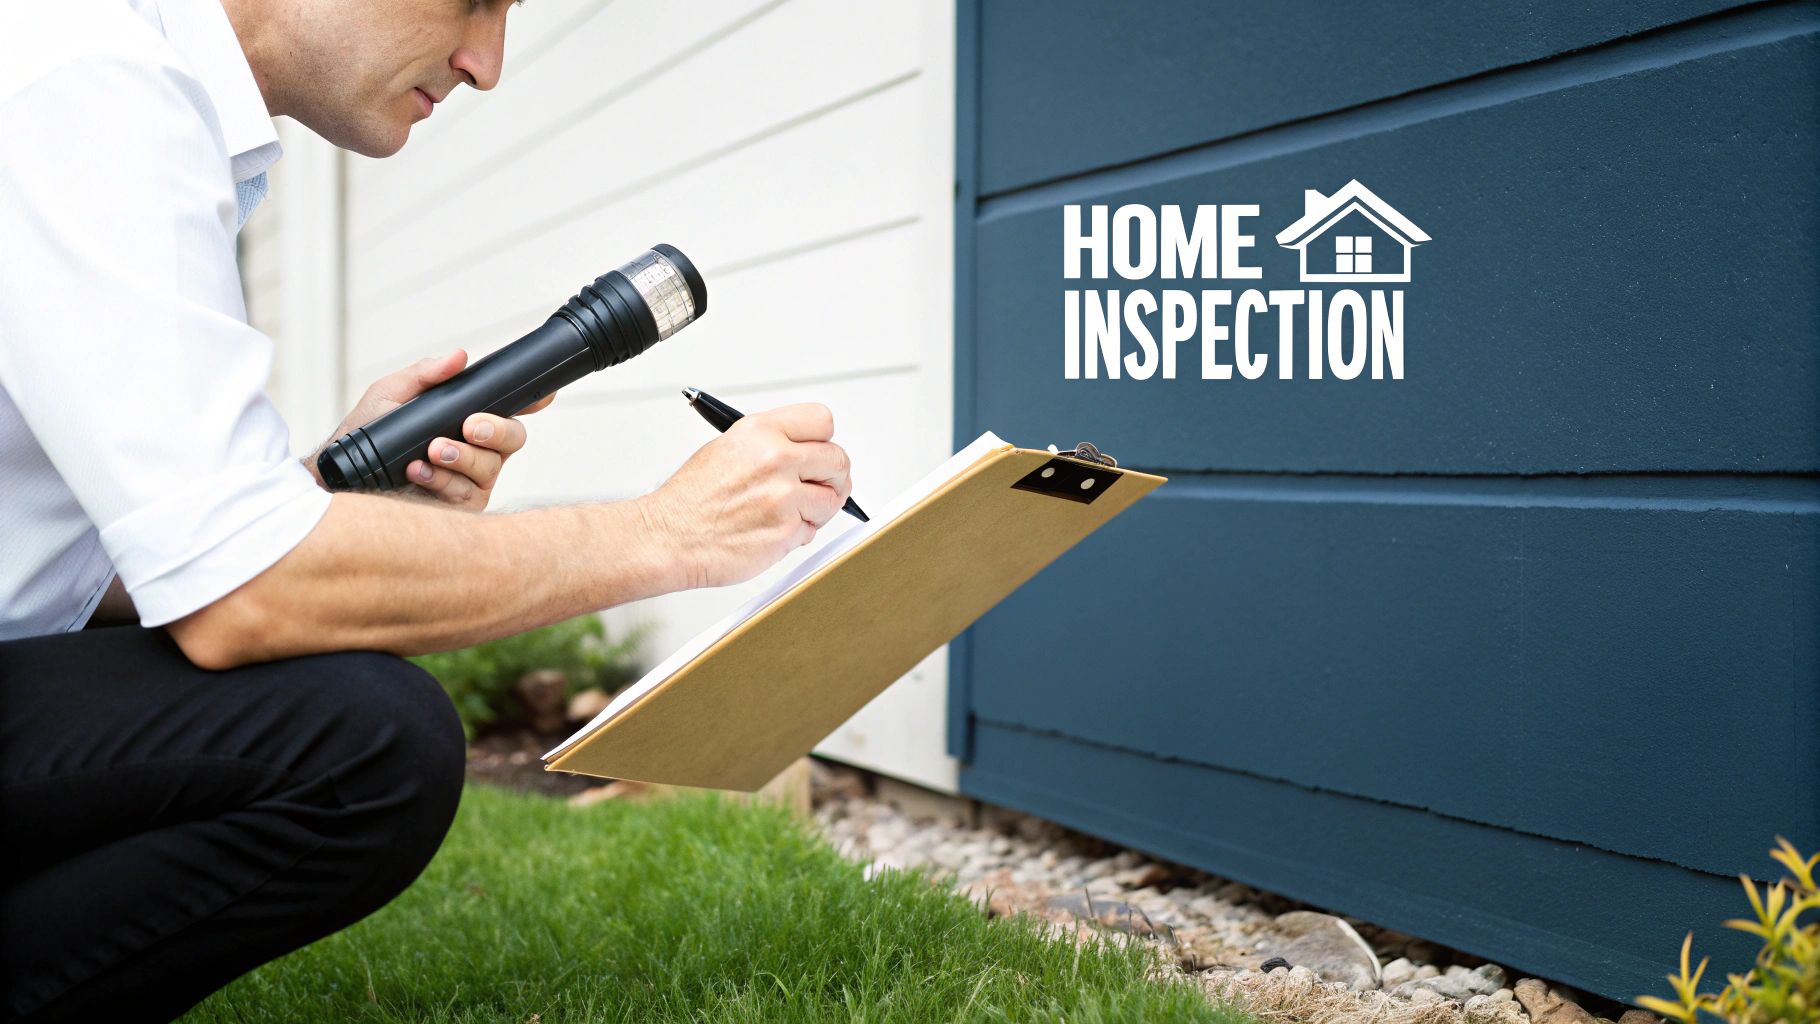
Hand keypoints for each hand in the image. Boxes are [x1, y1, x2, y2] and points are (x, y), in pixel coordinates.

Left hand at [311, 349, 555, 510]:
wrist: (340, 478)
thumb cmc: (366, 433)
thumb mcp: (391, 394)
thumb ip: (426, 375)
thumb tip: (459, 356)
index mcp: (469, 416)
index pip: (510, 406)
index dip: (533, 400)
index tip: (543, 395)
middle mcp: (479, 448)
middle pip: (514, 437)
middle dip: (496, 430)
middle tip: (471, 426)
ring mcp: (473, 479)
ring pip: (490, 468)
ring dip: (460, 456)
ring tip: (429, 451)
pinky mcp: (460, 506)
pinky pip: (467, 493)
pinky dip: (442, 480)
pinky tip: (418, 471)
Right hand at [636, 403, 853, 588]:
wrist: (668, 536)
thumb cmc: (690, 500)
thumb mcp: (727, 448)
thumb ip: (769, 444)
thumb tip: (802, 449)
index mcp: (761, 432)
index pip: (822, 420)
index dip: (825, 440)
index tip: (821, 453)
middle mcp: (776, 459)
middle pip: (838, 460)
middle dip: (832, 477)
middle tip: (820, 487)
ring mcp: (784, 496)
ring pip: (832, 499)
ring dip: (817, 510)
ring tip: (788, 513)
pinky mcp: (786, 531)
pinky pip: (813, 531)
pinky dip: (799, 534)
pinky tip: (772, 530)